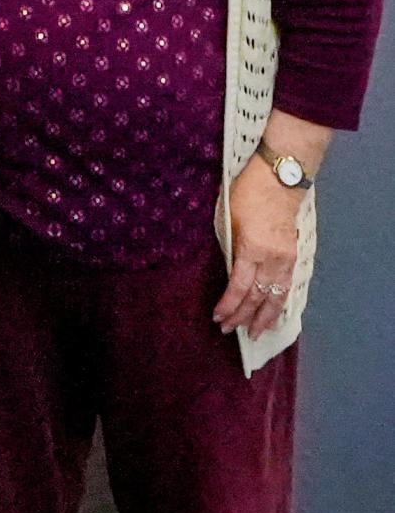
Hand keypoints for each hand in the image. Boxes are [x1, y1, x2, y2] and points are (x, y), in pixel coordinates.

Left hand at [213, 156, 301, 338]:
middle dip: (242, 316)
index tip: (218, 317)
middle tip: (228, 330)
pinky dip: (279, 304)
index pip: (239, 286)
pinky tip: (273, 314)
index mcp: (252, 249)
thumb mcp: (230, 217)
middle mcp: (272, 259)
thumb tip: (226, 270)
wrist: (280, 179)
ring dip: (264, 317)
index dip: (229, 305)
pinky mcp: (293, 256)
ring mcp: (286, 259)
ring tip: (255, 334)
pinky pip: (287, 287)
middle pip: (257, 297)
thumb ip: (230, 246)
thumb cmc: (247, 193)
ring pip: (276, 297)